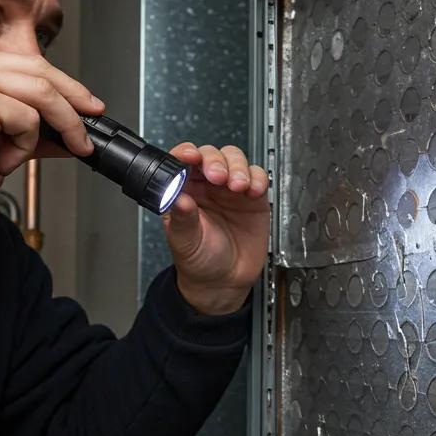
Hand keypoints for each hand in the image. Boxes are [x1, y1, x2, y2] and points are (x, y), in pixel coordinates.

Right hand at [0, 46, 103, 217]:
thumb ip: (29, 130)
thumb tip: (67, 133)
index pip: (31, 65)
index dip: (66, 87)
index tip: (86, 107)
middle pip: (42, 72)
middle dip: (75, 102)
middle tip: (89, 131)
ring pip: (42, 94)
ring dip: (57, 128)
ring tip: (49, 152)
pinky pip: (27, 119)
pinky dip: (24, 147)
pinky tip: (1, 162)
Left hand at [163, 143, 269, 314]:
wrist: (224, 282)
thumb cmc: (198, 261)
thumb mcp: (184, 241)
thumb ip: (181, 219)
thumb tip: (177, 198)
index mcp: (184, 190)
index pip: (182, 161)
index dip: (186, 153)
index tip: (190, 157)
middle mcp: (206, 185)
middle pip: (212, 155)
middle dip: (216, 161)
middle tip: (218, 176)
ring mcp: (230, 189)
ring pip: (235, 160)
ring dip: (238, 167)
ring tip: (238, 186)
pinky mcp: (253, 198)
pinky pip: (258, 177)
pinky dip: (257, 179)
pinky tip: (252, 191)